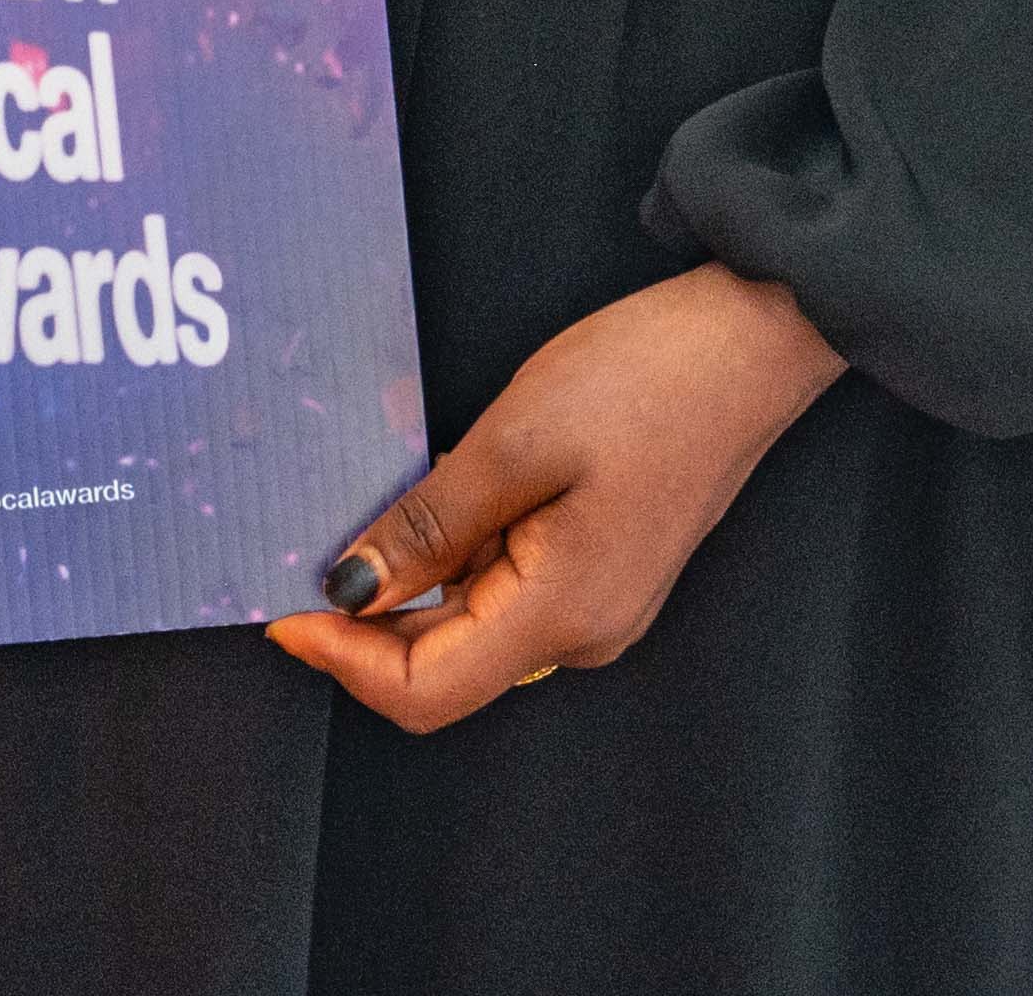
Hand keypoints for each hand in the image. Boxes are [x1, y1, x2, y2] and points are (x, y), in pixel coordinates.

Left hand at [262, 261, 842, 732]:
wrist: (754, 341)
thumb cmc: (649, 379)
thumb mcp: (515, 440)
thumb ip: (429, 526)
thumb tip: (351, 589)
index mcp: (562, 613)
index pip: (424, 691)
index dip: (341, 660)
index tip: (278, 608)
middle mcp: (584, 631)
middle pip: (442, 667)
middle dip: (361, 624)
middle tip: (294, 554)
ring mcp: (599, 603)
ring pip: (470, 627)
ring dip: (404, 588)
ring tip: (351, 516)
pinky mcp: (602, 568)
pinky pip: (504, 589)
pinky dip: (451, 561)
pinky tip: (426, 502)